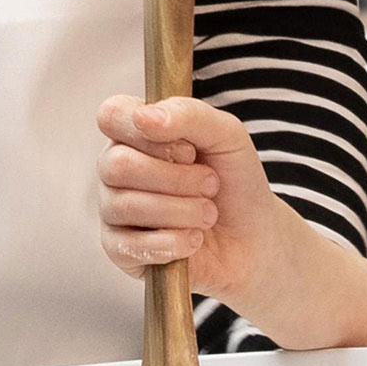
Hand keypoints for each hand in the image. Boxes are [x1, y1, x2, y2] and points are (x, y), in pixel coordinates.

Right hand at [96, 93, 292, 303]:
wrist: (255, 238)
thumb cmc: (235, 181)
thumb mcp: (226, 136)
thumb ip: (188, 115)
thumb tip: (143, 117)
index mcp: (135, 134)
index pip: (111, 116)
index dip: (149, 133)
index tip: (189, 149)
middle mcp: (116, 170)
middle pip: (117, 165)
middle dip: (177, 178)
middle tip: (211, 185)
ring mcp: (113, 210)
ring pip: (126, 206)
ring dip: (183, 211)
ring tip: (209, 214)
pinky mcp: (118, 250)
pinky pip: (130, 246)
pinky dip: (174, 242)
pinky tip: (194, 240)